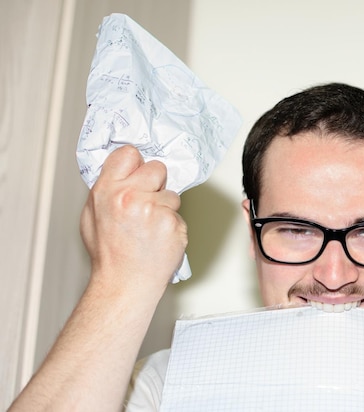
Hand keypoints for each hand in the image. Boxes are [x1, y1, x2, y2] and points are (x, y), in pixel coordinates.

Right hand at [80, 145, 186, 293]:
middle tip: (146, 203)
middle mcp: (130, 196)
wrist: (124, 284)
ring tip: (149, 228)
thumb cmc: (109, 253)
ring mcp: (154, 210)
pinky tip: (158, 239)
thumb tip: (123, 171)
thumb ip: (108, 189)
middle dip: (156, 183)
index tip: (138, 172)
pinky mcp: (173, 224)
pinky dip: (172, 226)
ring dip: (165, 208)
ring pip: (172, 195)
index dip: (136, 163)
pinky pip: (179, 216)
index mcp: (107, 190)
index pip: (129, 153)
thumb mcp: (92, 215)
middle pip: (158, 168)